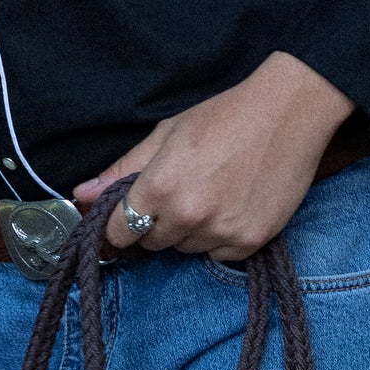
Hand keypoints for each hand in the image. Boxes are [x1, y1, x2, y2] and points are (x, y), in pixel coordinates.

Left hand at [74, 53, 357, 262]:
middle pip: (153, 243)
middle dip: (158, 222)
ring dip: (190, 231)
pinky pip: (220, 255)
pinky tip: (233, 204)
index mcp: (159, 187)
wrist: (288, 114)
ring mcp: (222, 233)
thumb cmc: (223, 117)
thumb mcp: (165, 135)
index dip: (119, 223)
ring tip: (212, 193)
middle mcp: (188, 216)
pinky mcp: (252, 243)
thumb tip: (81, 194)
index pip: (118, 232)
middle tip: (182, 189)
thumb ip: (122, 171)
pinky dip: (221, 238)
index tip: (127, 216)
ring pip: (187, 250)